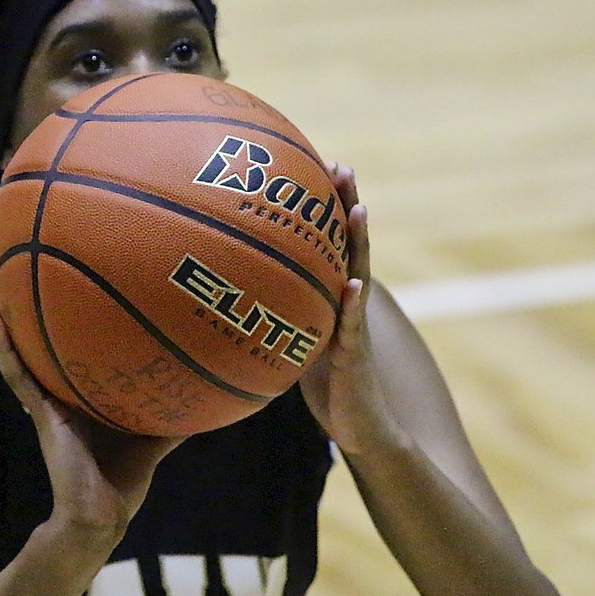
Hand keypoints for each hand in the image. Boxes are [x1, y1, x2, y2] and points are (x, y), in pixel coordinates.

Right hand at [0, 271, 184, 539]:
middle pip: (32, 333)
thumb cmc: (125, 478)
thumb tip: (211, 384)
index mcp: (79, 389)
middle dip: (19, 296)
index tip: (54, 270)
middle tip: (8, 253)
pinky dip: (4, 346)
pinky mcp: (40, 412)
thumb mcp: (157, 432)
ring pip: (14, 346)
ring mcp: (44, 399)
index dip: (55, 309)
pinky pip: (18, 373)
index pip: (63, 341)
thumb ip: (175, 406)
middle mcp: (56, 388)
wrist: (103, 515)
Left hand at [299, 165, 397, 454]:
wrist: (361, 430)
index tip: (319, 165)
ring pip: (358, 276)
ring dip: (360, 243)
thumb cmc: (326, 388)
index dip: (327, 207)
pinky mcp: (355, 357)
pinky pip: (354, 327)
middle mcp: (348, 304)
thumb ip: (278, 315)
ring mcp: (355, 327)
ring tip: (359, 209)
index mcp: (331, 297)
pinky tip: (355, 283)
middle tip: (344, 166)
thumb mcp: (296, 343)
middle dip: (348, 205)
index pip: (330, 244)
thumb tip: (233, 294)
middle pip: (349, 246)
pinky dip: (355, 304)